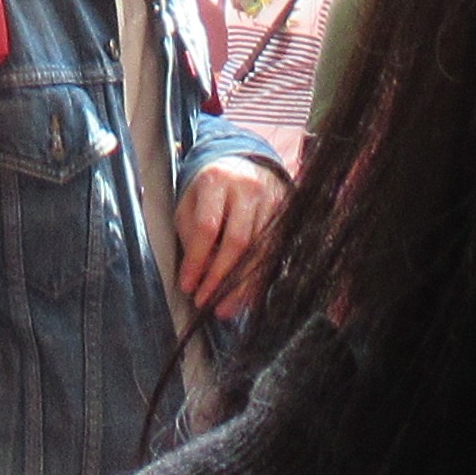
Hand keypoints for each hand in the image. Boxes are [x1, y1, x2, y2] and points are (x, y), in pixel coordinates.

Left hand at [170, 157, 289, 317]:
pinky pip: (275, 253)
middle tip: (207, 303)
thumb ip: (191, 235)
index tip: (187, 286)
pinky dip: (261, 279)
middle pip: (238, 241)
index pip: (207, 227)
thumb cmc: (210, 191)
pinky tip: (249, 298)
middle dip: (221, 278)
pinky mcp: (288, 214)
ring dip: (242, 285)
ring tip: (227, 309)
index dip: (197, 261)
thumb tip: (197, 275)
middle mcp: (248, 188)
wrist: (244, 165)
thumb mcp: (190, 204)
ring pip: (260, 250)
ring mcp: (273, 201)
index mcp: (217, 181)